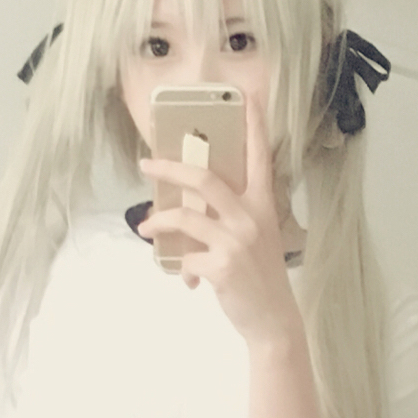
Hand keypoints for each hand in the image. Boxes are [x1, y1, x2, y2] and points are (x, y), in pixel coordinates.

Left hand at [136, 89, 299, 349]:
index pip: (259, 157)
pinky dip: (182, 268)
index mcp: (263, 205)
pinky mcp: (221, 266)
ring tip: (145, 227)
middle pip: (203, 179)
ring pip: (184, 218)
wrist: (272, 319)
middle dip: (169, 168)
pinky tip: (188, 279)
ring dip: (158, 222)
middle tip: (147, 165)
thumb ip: (232, 216)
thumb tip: (190, 207)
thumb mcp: (258, 238)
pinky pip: (186, 258)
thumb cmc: (261, 277)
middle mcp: (250, 217)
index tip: (246, 98)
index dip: (253, 126)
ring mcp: (236, 241)